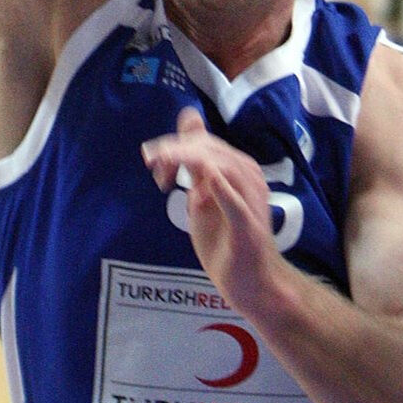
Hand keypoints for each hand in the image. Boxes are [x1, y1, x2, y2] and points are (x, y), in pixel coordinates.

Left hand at [141, 107, 279, 312]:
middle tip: (150, 162)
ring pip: (224, 169)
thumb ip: (195, 163)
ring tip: (163, 167)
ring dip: (191, 161)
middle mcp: (249, 179)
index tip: (152, 162)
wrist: (252, 283)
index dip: (176, 145)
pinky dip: (223, 190)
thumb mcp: (203, 196)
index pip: (205, 144)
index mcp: (238, 170)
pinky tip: (208, 179)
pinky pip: (237, 205)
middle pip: (212, 151)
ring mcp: (251, 203)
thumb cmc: (226, 240)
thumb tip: (188, 119)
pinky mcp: (249, 229)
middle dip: (176, 151)